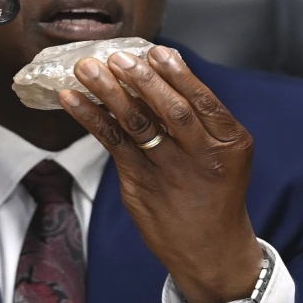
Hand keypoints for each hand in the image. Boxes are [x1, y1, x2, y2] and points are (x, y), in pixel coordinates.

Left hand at [59, 46, 262, 302]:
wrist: (211, 250)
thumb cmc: (215, 193)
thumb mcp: (224, 154)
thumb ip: (199, 120)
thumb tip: (155, 72)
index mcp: (229, 143)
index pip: (203, 101)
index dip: (178, 75)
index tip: (156, 52)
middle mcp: (201, 157)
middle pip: (170, 111)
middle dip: (142, 80)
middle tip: (118, 56)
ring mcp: (169, 172)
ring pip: (137, 124)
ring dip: (109, 92)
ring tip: (87, 68)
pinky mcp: (140, 184)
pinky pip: (112, 143)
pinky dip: (91, 117)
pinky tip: (73, 99)